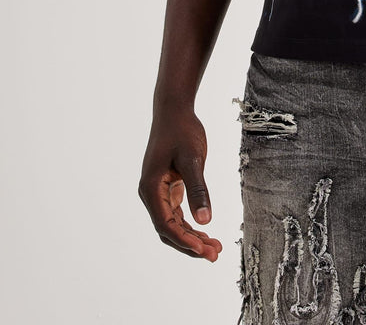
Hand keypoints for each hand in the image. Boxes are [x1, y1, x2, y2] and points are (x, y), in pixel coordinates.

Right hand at [139, 107, 222, 260]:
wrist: (174, 110)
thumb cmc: (182, 130)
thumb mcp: (192, 158)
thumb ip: (199, 189)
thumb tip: (206, 220)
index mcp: (150, 188)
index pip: (166, 224)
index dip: (185, 240)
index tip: (204, 250)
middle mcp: (150, 194)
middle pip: (168, 230)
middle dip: (190, 244)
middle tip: (214, 255)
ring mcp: (158, 192)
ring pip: (173, 224)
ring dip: (192, 237)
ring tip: (215, 248)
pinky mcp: (167, 188)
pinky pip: (176, 214)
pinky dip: (190, 224)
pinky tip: (206, 231)